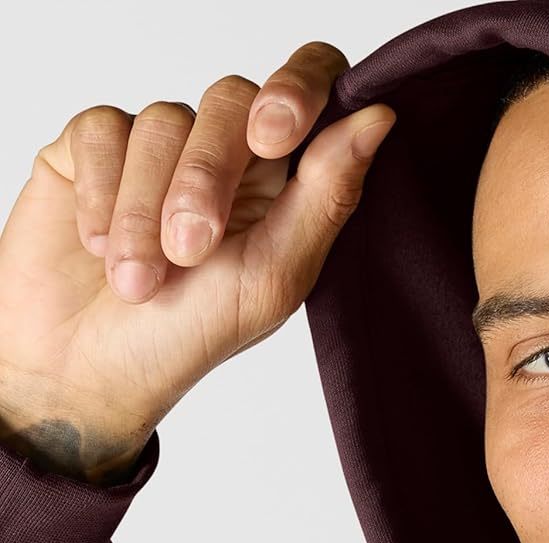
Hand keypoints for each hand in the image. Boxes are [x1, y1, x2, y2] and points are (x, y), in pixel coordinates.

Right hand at [0, 40, 394, 481]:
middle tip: (189, 251)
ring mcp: (158, 145)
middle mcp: (226, 152)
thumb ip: (326, 195)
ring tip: (136, 279)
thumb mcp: (272, 277)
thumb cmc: (189, 336)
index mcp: (283, 181)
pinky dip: (103, 194)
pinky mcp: (94, 146)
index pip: (312, 87)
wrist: (91, 371)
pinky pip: (104, 128)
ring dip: (146, 210)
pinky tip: (98, 246)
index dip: (298, 88)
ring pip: (163, 119)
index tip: (273, 136)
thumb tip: (379, 116)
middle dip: (207, 176)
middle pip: (231, 98)